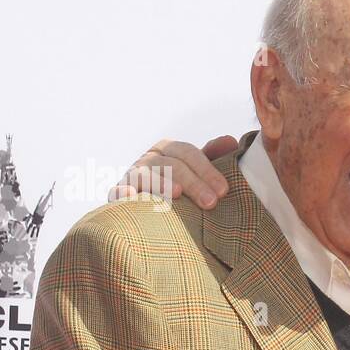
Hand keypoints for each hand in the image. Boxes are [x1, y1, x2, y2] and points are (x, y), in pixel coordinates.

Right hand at [109, 137, 237, 208]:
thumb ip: (212, 157)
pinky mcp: (119, 194)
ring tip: (176, 194)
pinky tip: (130, 196)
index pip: (188, 153)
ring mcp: (132, 175)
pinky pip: (118, 192)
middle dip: (193, 182)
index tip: (223, 190)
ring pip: (146, 175)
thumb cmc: (181, 187)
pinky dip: (122, 193)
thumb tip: (231, 142)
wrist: (147, 208)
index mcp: (170, 149)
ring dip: (161, 183)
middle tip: (211, 202)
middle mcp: (150, 158)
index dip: (207, 170)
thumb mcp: (196, 170)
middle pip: (171, 165)